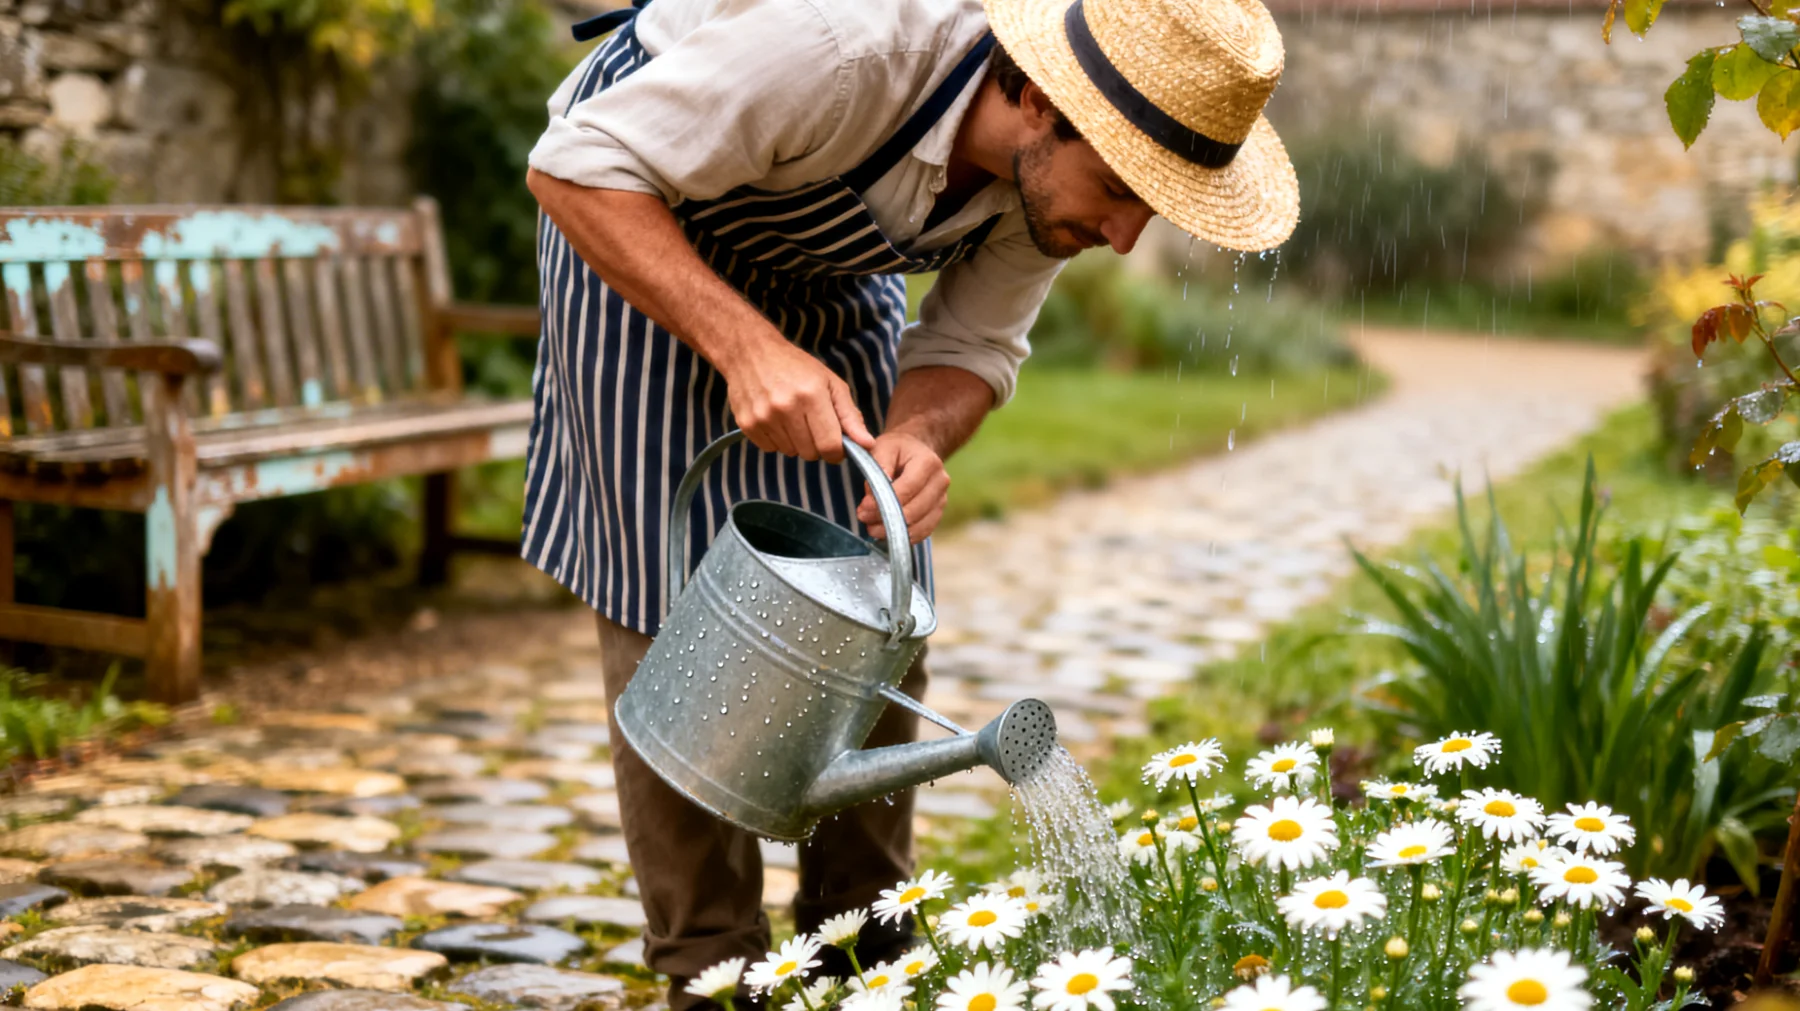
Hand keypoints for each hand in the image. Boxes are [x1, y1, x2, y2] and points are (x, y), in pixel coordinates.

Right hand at [722, 337, 873, 462]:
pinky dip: (777, 440)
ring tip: (792, 417)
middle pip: (810, 453)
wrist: (750, 351)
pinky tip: (776, 419)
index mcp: (812, 395)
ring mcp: (763, 417)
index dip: (837, 452)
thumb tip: (867, 444)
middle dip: (817, 445)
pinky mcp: (747, 424)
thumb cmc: (796, 366)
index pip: (829, 446)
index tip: (837, 446)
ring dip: (796, 442)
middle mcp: (786, 407)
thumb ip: (850, 416)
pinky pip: (770, 448)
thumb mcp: (830, 383)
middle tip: (812, 424)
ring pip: (790, 452)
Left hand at [857, 432, 950, 543]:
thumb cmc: (897, 449)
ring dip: (893, 531)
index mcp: (928, 463)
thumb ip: (878, 467)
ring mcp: (942, 499)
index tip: (863, 508)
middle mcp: (940, 482)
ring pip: (919, 525)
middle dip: (886, 519)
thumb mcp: (883, 447)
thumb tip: (874, 495)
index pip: (907, 489)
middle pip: (914, 510)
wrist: (915, 450)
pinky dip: (904, 536)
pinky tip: (886, 533)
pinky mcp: (938, 512)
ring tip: (872, 528)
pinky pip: (923, 531)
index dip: (885, 502)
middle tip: (863, 518)